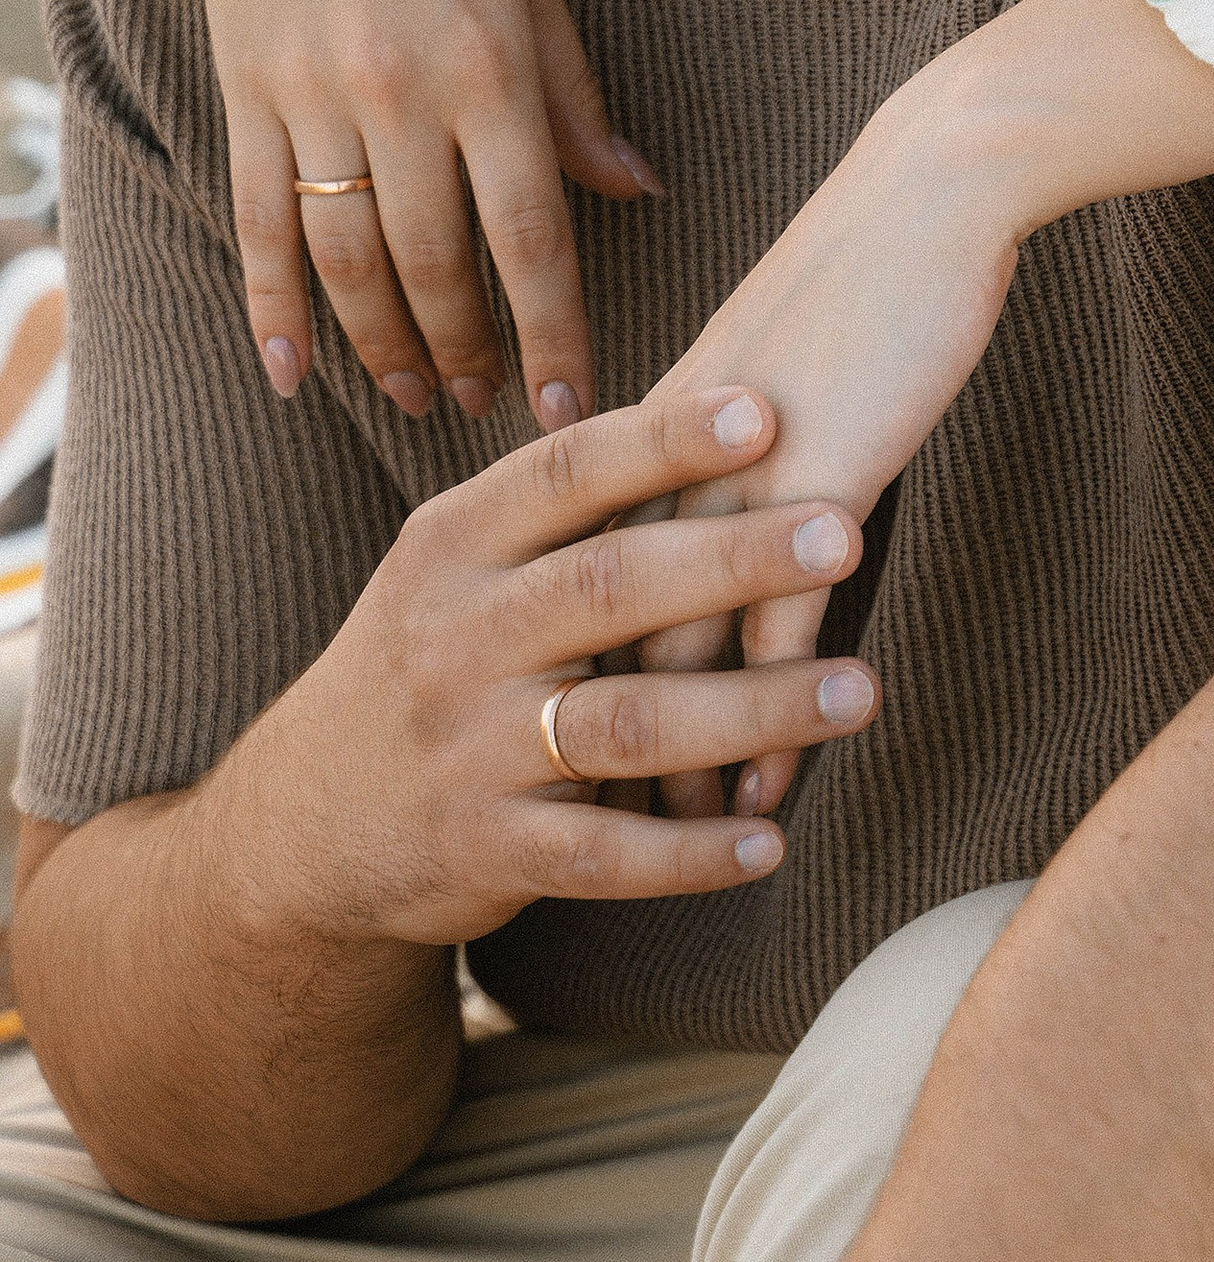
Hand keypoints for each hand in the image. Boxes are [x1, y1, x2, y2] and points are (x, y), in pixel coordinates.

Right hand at [145, 0, 659, 426]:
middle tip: (488, 410)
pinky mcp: (246, 88)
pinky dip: (271, 305)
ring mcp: (312, 95)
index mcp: (492, 63)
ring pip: (346, 259)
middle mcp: (401, 92)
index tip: (572, 408)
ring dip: (381, 344)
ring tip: (415, 394)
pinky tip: (291, 373)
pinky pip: (257, 220)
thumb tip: (638, 190)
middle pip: (436, 266)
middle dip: (468, 352)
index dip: (554, 331)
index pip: (534, 234)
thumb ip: (573, 90)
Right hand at [212, 382, 878, 953]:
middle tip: (844, 530)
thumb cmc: (430, 659)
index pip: (565, 473)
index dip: (664, 442)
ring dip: (751, 709)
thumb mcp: (458, 567)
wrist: (307, 822)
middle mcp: (455, 637)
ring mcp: (468, 750)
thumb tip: (724, 404)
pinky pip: (605, 856)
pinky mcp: (486, 851)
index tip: (766, 409)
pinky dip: (691, 852)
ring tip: (859, 690)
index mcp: (453, 545)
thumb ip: (562, 506)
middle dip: (732, 556)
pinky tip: (771, 839)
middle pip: (608, 585)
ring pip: (625, 723)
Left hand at [638, 0, 1213, 822]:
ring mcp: (733, 483)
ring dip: (663, 763)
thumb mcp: (782, 351)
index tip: (540, 746)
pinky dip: (759, 735)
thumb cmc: (872, 259)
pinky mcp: (814, 494)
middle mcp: (669, 465)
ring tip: (657, 856)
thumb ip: (740, 422)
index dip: (557, 667)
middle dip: (584, 738)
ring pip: (671, 659)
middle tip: (571, 832)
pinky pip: (773, 644)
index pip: (577, 575)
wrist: (929, 193)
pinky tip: (759, 809)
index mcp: (651, 427)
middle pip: (599, 635)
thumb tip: (735, 476)